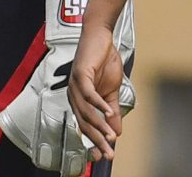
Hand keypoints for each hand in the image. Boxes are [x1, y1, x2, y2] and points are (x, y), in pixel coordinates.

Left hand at [68, 23, 124, 161]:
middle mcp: (74, 96)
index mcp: (80, 101)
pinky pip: (89, 94)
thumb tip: (117, 130)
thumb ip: (112, 110)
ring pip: (87, 112)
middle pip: (85, 123)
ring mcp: (75, 86)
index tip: (103, 155)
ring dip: (100, 126)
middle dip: (98, 140)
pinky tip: (109, 113)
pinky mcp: (80, 74)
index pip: (86, 126)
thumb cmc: (104, 60)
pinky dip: (99, 105)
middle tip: (109, 153)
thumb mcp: (111, 90)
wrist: (100, 36)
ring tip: (111, 137)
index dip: (94, 141)